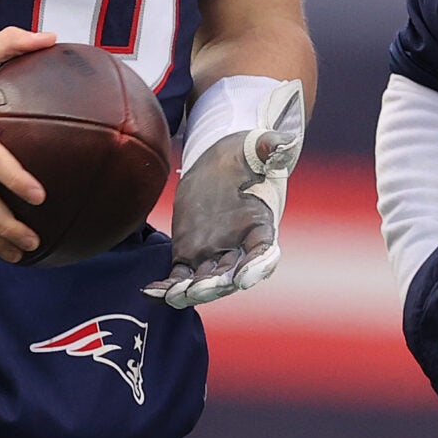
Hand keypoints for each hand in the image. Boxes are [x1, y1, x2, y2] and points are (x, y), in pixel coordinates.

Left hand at [145, 79, 303, 307]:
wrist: (219, 163)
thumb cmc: (244, 154)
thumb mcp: (257, 146)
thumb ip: (272, 146)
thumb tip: (287, 142)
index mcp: (260, 225)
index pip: (263, 252)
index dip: (257, 268)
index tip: (244, 278)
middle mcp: (238, 246)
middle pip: (231, 275)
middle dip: (216, 285)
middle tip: (199, 289)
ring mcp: (213, 253)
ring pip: (204, 281)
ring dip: (190, 291)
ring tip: (173, 295)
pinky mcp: (189, 253)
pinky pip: (179, 275)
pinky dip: (166, 287)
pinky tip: (151, 292)